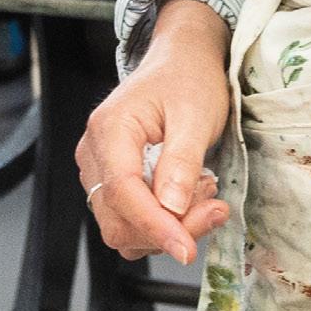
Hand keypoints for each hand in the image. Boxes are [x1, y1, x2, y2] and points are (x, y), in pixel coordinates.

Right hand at [77, 0, 232, 265]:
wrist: (182, 61)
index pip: (122, 193)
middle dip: (168, 229)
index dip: (155, 226)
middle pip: (119, 219)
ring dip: (169, 227)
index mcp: (109, 130)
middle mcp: (94, 154)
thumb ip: (182, 162)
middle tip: (215, 208)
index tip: (187, 249)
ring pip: (124, 227)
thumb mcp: (196, 115)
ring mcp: (99, 170)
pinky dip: (163, 221)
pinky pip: (132, 218)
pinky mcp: (113, 181)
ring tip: (206, 194)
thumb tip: (172, 208)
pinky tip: (190, 197)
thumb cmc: (188, 79)